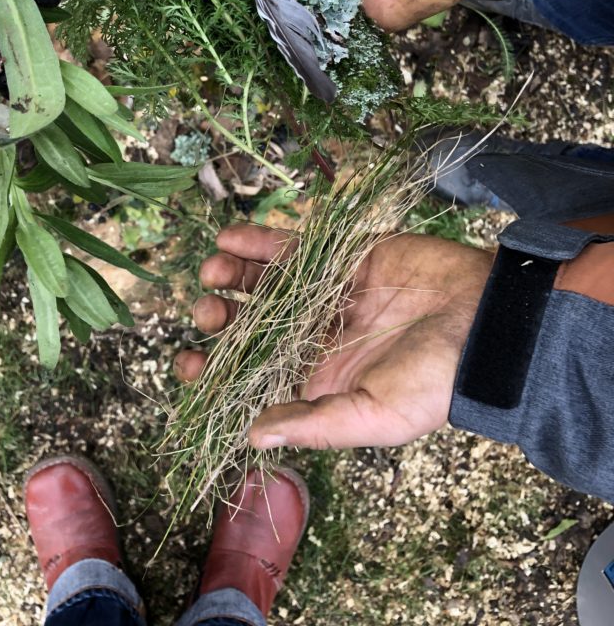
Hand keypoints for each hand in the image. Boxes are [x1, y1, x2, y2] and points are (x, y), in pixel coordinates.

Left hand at [176, 225, 492, 449]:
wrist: (488, 322)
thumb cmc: (435, 380)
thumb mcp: (374, 414)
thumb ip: (314, 422)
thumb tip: (251, 435)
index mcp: (321, 381)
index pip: (255, 380)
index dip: (218, 375)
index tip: (186, 365)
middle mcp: (320, 338)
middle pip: (255, 327)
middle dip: (224, 320)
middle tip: (206, 312)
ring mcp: (330, 295)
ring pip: (268, 285)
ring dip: (236, 277)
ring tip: (213, 272)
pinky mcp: (345, 258)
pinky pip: (295, 249)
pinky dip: (261, 243)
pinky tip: (231, 239)